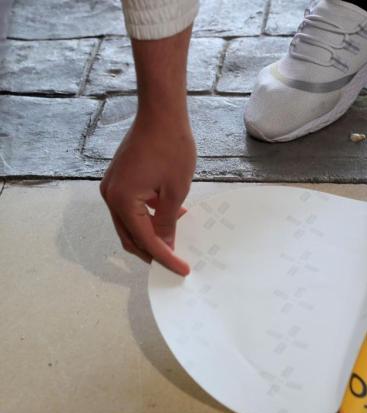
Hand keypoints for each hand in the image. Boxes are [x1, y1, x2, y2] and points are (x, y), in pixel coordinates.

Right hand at [100, 116, 195, 275]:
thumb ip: (167, 222)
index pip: (145, 239)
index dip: (165, 257)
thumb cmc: (171, 147)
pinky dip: (147, 219)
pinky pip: (130, 209)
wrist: (161, 114)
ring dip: (150, 236)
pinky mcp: (119, 180)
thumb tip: (165, 245)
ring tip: (175, 242)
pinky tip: (170, 217)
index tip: (182, 269)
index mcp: (122, 200)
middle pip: (130, 237)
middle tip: (175, 263)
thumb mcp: (175, 191)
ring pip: (129, 225)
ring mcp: (112, 187)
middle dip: (152, 252)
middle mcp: (110, 196)